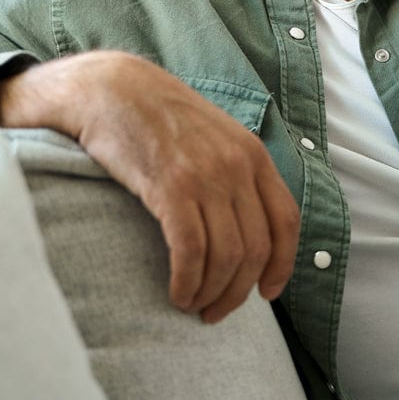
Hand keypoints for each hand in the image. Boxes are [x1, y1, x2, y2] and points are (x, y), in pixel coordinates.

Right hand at [0, 51, 299, 322]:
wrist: (112, 88)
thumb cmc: (159, 117)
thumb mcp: (214, 135)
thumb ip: (235, 172)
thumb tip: (246, 224)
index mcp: (253, 154)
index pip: (286, 221)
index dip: (282, 264)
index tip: (266, 293)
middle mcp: (236, 165)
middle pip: (257, 248)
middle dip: (238, 292)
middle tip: (216, 311)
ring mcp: (205, 175)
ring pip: (227, 257)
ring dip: (211, 293)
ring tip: (193, 303)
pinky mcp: (170, 186)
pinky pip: (191, 251)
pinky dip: (188, 282)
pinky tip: (177, 292)